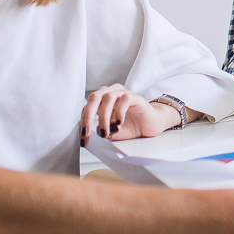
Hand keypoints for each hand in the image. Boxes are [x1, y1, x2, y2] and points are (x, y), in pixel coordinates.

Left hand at [79, 84, 204, 145]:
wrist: (150, 125)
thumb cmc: (131, 127)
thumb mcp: (112, 133)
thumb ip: (101, 130)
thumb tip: (91, 133)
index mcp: (101, 101)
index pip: (87, 108)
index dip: (82, 124)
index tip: (83, 140)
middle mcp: (110, 93)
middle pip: (93, 97)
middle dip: (87, 116)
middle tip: (87, 132)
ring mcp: (123, 93)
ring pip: (107, 97)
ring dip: (103, 117)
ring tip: (107, 131)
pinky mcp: (135, 97)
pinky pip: (125, 99)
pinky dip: (119, 111)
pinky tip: (119, 122)